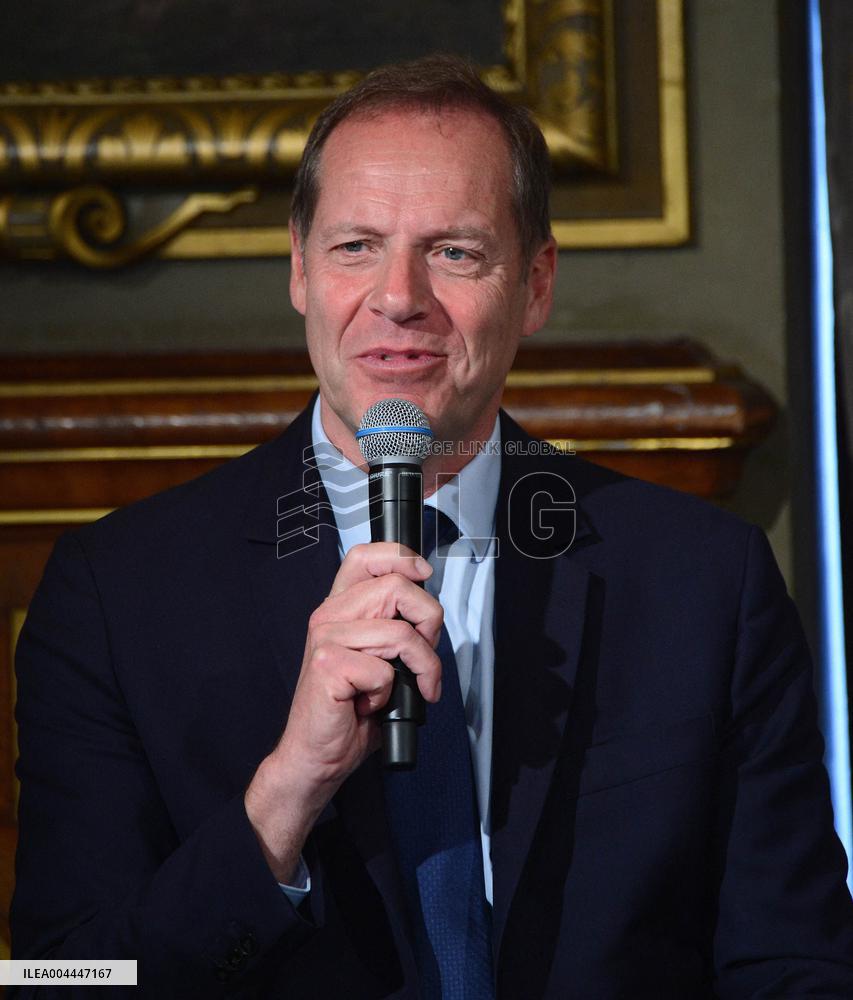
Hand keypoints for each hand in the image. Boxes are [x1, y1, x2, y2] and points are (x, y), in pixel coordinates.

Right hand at [245, 542, 442, 881]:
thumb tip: (428, 613)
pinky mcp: (327, 666)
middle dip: (430, 624)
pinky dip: (390, 695)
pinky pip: (385, 671)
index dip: (400, 557)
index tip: (423, 574)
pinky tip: (370, 705)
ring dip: (421, 669)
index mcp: (339, 608)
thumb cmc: (347, 712)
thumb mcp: (378, 659)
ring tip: (410, 689)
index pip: (365, 557)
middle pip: (397, 589)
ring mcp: (325, 639)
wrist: (315, 756)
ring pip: (400, 633)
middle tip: (426, 659)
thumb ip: (393, 628)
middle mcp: (328, 616)